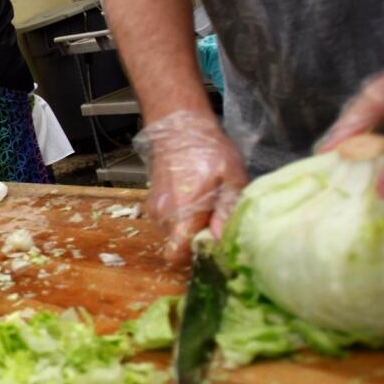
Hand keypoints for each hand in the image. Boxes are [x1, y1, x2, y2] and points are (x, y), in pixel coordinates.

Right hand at [134, 110, 247, 263]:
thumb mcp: (231, 177)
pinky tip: (194, 199)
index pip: (177, 254)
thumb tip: (222, 238)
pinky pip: (167, 220)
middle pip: (177, 245)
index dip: (195, 255)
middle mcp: (163, 214)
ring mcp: (155, 208)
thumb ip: (227, 210)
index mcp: (182, 212)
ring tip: (206, 207)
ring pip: (172, 233)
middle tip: (215, 222)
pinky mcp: (153, 201)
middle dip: (195, 240)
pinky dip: (180, 218)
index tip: (212, 245)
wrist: (179, 128)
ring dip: (188, 228)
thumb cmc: (208, 150)